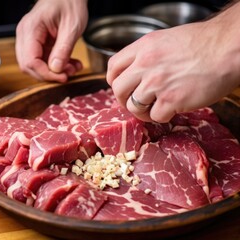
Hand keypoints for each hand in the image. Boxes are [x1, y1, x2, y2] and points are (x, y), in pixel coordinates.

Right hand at [15, 0, 87, 81]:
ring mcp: (29, 38)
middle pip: (28, 65)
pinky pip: (42, 59)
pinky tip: (70, 64)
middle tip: (68, 74)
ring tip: (73, 68)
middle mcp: (25, 34)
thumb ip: (63, 49)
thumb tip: (56, 70)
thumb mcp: (72, 27)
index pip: (30, 61)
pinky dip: (55, 65)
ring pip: (35, 64)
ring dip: (54, 71)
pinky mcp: (36, 41)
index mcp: (31, 29)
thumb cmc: (70, 3)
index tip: (63, 77)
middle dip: (49, 74)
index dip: (46, 74)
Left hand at [107, 3, 239, 122]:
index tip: (119, 87)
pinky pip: (155, 116)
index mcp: (143, 47)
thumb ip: (147, 55)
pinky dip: (161, 116)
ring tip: (153, 108)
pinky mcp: (171, 99)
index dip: (113, 80)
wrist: (227, 49)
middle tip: (133, 102)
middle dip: (123, 99)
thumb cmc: (202, 43)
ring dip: (142, 111)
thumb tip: (135, 71)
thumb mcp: (165, 40)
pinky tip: (171, 110)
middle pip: (118, 89)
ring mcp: (157, 83)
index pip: (113, 66)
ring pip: (133, 106)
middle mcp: (146, 64)